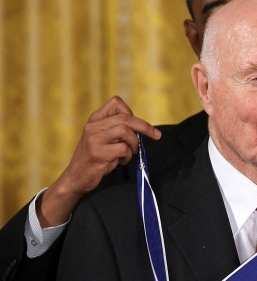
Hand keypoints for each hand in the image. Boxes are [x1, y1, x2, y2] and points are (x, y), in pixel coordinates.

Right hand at [36, 96, 160, 226]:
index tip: (139, 125)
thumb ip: (117, 129)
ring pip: (125, 132)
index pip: (116, 103)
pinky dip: (127, 156)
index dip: (132, 112)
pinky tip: (121, 161)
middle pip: (125, 118)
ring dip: (134, 144)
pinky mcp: (98, 153)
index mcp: (95, 119)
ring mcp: (94, 139)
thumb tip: (143, 128)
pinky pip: (123, 149)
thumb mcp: (103, 138)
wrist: (77, 177)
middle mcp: (93, 126)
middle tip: (156, 136)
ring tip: (130, 153)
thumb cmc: (95, 157)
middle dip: (145, 127)